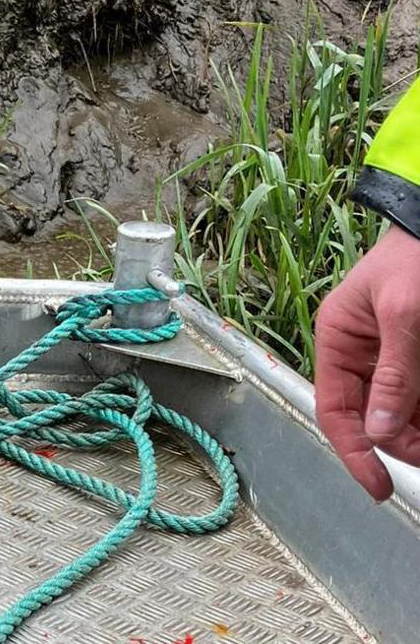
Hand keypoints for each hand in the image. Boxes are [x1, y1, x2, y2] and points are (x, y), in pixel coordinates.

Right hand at [316, 227, 419, 499]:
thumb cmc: (417, 259)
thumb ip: (395, 374)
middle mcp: (358, 353)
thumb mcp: (405, 315)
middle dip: (400, 443)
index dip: (354, 453)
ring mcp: (388, 356)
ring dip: (416, 430)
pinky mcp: (413, 355)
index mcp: (337, 341)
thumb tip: (379, 431)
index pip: (335, 410)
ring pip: (398, 411)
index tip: (380, 488)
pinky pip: (415, 395)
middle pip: (371, 417)